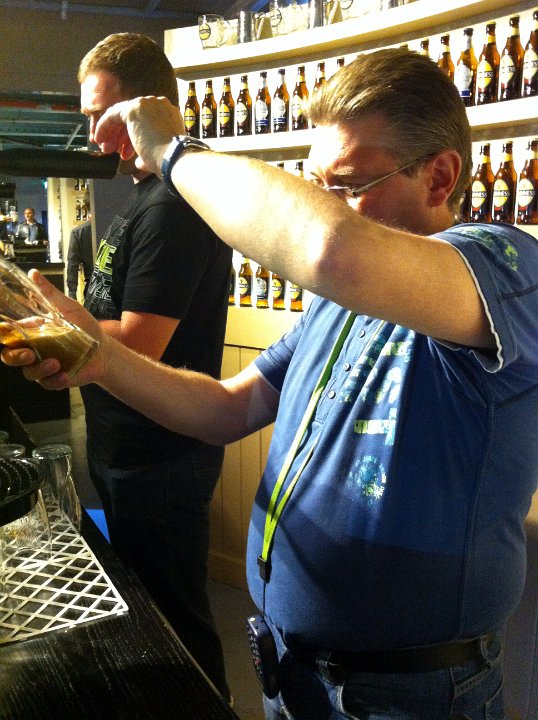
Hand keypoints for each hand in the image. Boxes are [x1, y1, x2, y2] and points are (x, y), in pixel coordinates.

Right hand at [0, 270, 105, 389]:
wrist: (105, 350)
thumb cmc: (86, 327)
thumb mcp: (69, 307)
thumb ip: (50, 294)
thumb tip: (33, 273)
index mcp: (32, 332)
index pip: (8, 334)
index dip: (2, 335)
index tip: (3, 332)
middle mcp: (34, 349)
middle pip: (10, 356)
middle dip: (15, 357)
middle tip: (28, 355)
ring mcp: (43, 365)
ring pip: (29, 373)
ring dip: (40, 370)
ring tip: (57, 363)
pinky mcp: (55, 379)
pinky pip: (48, 384)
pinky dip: (55, 381)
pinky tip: (65, 375)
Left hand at [94, 96, 184, 175]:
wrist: (174, 158)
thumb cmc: (170, 160)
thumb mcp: (160, 153)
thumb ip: (147, 153)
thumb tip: (139, 161)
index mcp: (168, 115)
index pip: (145, 123)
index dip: (132, 139)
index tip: (125, 153)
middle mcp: (158, 105)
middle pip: (133, 118)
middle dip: (121, 136)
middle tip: (113, 151)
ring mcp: (146, 105)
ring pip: (122, 116)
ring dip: (112, 133)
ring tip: (106, 150)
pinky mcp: (133, 109)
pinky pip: (113, 115)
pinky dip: (104, 126)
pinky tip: (100, 139)